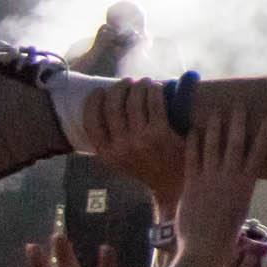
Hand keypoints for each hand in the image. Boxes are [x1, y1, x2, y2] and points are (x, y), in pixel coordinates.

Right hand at [85, 79, 186, 209]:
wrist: (176, 185)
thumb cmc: (149, 168)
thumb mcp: (121, 160)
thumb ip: (111, 140)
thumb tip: (104, 105)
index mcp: (107, 154)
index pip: (91, 122)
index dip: (92, 103)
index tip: (98, 91)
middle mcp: (121, 147)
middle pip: (112, 106)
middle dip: (119, 88)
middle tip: (127, 82)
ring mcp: (140, 140)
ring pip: (134, 101)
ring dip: (139, 86)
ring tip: (144, 82)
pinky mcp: (161, 134)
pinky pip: (155, 103)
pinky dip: (155, 90)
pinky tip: (158, 87)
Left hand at [173, 104, 266, 259]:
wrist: (204, 248)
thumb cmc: (224, 234)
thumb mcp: (238, 210)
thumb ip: (237, 190)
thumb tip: (237, 179)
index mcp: (246, 186)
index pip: (258, 154)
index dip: (264, 135)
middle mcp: (230, 179)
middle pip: (236, 143)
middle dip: (238, 122)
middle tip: (238, 105)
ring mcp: (210, 179)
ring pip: (213, 146)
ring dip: (215, 126)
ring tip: (216, 111)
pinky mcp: (192, 183)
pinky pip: (193, 157)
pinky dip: (193, 142)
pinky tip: (193, 130)